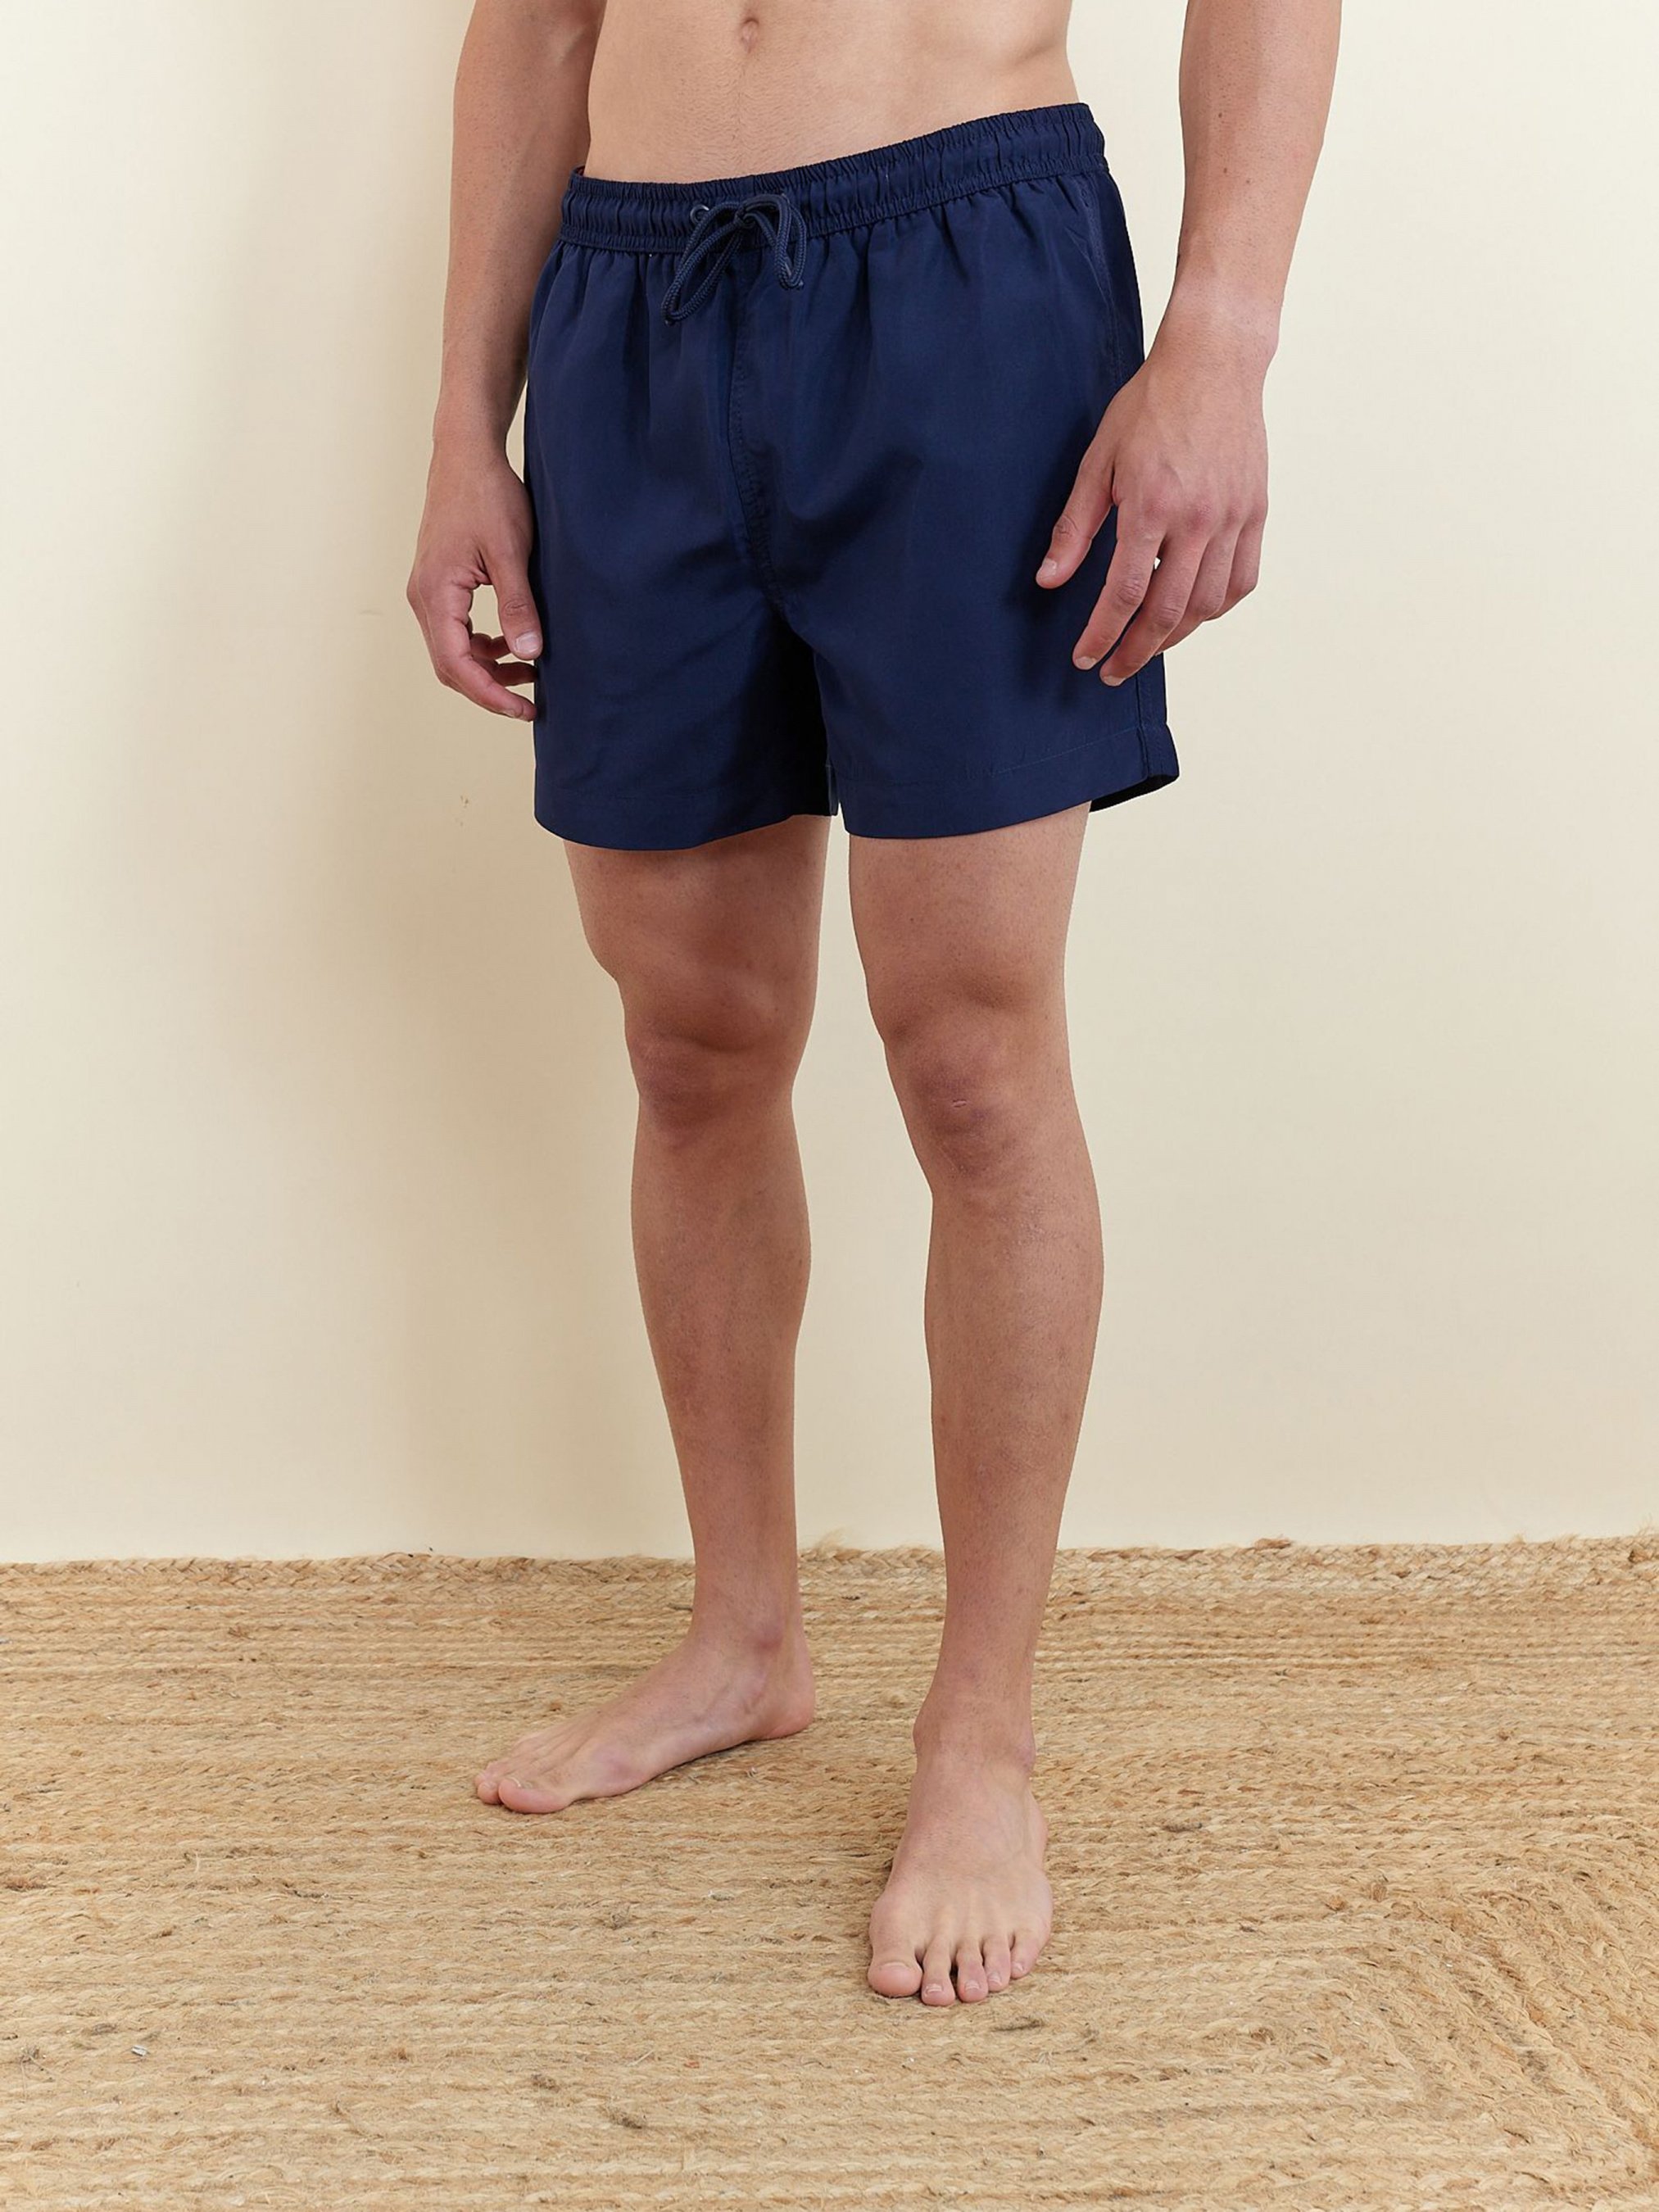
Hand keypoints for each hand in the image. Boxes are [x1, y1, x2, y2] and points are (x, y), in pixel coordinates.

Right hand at [407, 444, 541, 719]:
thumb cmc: (487, 494)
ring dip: (487, 669)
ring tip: (530, 672)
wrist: (466, 454)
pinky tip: (511, 644)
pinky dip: (482, 647)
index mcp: (436, 592)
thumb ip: (518, 605)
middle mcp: (422, 596)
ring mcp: (427, 590)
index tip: (524, 709)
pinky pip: (454, 631)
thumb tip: (529, 654)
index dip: (490, 694)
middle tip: (530, 702)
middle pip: (449, 666)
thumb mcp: (512, 551)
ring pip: (451, 651)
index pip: (456, 664)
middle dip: (489, 689)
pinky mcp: (438, 584)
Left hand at [1037, 330, 1268, 683]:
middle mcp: (1198, 518)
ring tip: (1147, 645)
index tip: (1086, 659)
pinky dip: (1216, 607)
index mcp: (1152, 505)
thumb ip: (1075, 527)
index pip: (1125, 594)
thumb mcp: (1098, 461)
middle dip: (1136, 651)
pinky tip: (1192, 612)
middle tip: (1113, 670)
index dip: (1102, 634)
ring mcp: (1233, 517)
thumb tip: (1049, 581)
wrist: (1214, 363)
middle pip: (1168, 612)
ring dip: (1176, 636)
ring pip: (1208, 605)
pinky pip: (1241, 581)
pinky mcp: (1255, 513)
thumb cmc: (1150, 406)